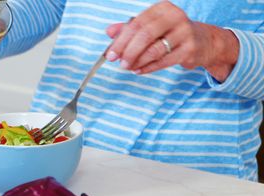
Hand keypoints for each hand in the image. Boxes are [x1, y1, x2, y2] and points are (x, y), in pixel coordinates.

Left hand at [105, 0, 238, 80]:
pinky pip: (164, 61)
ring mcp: (185, 33)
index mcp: (162, 8)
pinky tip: (139, 70)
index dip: (121, 41)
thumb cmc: (170, 32)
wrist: (203, 41)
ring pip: (155, 50)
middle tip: (119, 63)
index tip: (110, 54)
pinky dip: (148, 68)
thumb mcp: (150, 26)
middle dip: (128, 52)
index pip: (136, 24)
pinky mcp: (190, 49)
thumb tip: (109, 32)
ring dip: (138, 61)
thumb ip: (128, 28)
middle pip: (145, 35)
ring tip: (128, 67)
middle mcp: (175, 17)